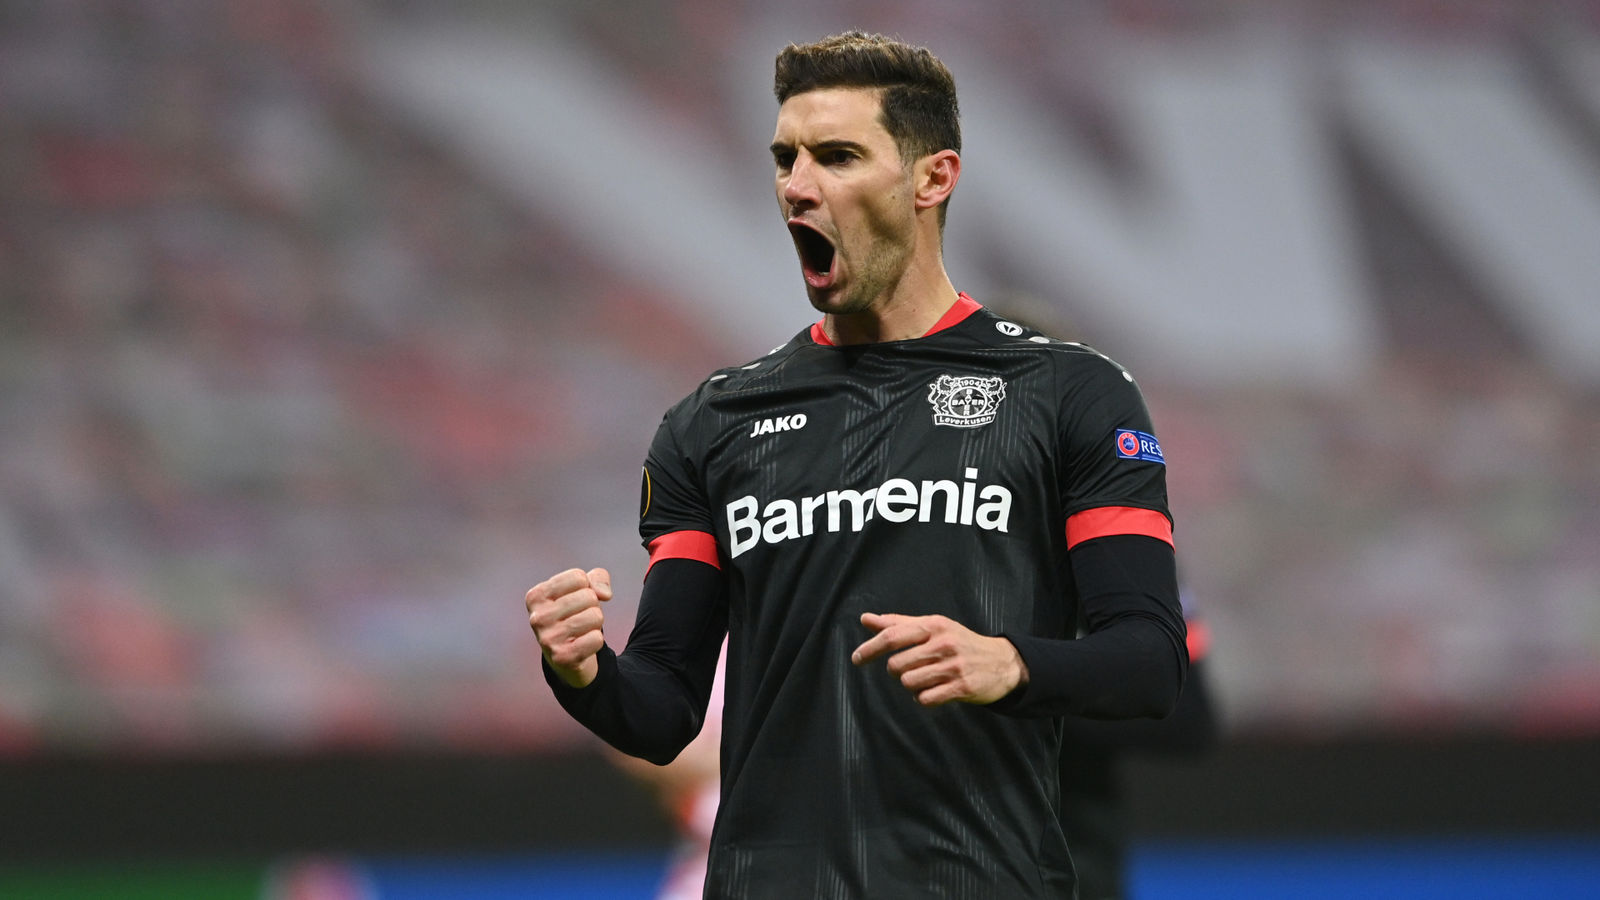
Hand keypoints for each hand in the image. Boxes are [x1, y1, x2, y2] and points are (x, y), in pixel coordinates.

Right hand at [526, 567, 611, 687]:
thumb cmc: (574, 614)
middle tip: (579, 618)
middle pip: (589, 596)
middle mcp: (538, 617)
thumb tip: (605, 594)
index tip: (575, 600)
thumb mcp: (583, 589)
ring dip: (595, 623)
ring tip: (581, 630)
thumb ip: (598, 578)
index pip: (578, 577)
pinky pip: (597, 639)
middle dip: (592, 606)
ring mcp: (548, 639)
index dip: (586, 587)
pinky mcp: (562, 657)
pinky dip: (596, 641)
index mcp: (536, 596)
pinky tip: (582, 645)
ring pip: (596, 616)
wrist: (566, 655)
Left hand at [851, 613, 1028, 706]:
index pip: (892, 636)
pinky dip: (924, 698)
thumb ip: (898, 624)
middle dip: (897, 671)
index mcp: (933, 625)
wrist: (1002, 662)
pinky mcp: (961, 687)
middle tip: (912, 668)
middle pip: (896, 665)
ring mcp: (953, 666)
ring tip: (927, 678)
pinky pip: (925, 699)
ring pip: (909, 683)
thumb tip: (866, 619)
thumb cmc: (959, 642)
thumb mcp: (932, 626)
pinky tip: (935, 690)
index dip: (870, 649)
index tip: (856, 659)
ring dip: (912, 685)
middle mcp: (943, 643)